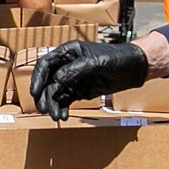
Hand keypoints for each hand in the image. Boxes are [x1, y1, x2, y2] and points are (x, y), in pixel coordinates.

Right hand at [30, 41, 149, 120]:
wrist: (133, 68)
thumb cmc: (116, 57)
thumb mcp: (96, 61)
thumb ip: (76, 69)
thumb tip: (57, 80)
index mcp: (68, 52)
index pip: (46, 64)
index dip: (38, 78)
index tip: (35, 92)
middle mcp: (67, 65)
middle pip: (48, 81)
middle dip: (44, 95)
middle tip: (44, 109)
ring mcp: (72, 79)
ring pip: (56, 93)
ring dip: (53, 105)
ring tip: (56, 116)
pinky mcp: (80, 90)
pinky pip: (66, 100)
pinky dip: (63, 108)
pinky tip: (63, 116)